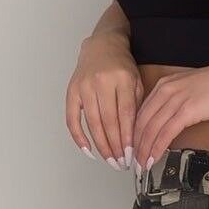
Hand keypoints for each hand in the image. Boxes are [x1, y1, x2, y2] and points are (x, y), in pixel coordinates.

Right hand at [66, 34, 142, 169]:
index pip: (125, 114)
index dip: (127, 137)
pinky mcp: (72, 91)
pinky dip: (79, 137)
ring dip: (101, 145)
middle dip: (115, 146)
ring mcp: (84, 87)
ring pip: (92, 123)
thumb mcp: (136, 81)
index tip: (131, 154)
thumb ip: (136, 105)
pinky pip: (72, 119)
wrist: (102, 46)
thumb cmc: (121, 66)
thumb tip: (136, 136)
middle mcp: (101, 82)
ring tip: (110, 160)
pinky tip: (88, 150)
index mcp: (121, 79)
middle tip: (121, 162)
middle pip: (108, 122)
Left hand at [131, 59, 208, 171]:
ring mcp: (176, 100)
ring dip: (145, 149)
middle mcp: (165, 90)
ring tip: (143, 164)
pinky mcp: (188, 110)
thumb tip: (166, 123)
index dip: (134, 133)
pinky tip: (155, 157)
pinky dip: (158, 147)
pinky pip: (166, 132)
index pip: (141, 112)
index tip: (133, 147)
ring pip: (152, 129)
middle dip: (136, 144)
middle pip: (142, 122)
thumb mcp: (188, 90)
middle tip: (134, 160)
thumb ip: (174, 103)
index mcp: (163, 85)